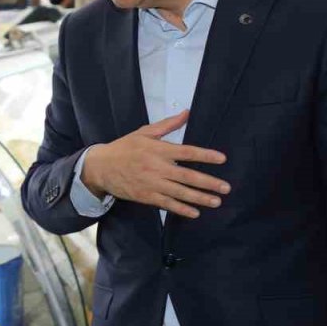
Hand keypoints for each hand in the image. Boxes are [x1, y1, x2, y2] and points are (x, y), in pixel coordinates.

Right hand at [81, 110, 230, 218]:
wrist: (101, 167)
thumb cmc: (124, 148)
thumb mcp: (144, 132)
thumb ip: (168, 125)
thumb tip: (187, 113)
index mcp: (158, 149)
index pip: (187, 152)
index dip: (205, 156)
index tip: (222, 159)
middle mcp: (157, 167)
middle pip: (188, 176)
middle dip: (209, 183)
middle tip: (225, 188)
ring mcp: (152, 183)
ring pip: (180, 193)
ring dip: (200, 198)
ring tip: (216, 201)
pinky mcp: (146, 196)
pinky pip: (167, 204)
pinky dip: (182, 209)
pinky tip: (195, 212)